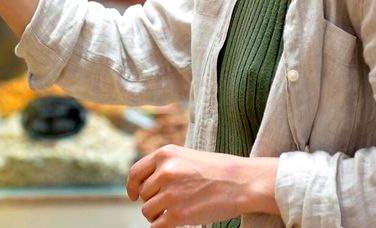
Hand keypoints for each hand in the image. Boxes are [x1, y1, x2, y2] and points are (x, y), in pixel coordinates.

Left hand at [127, 144, 278, 227]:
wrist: (243, 182)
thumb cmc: (219, 171)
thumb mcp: (187, 157)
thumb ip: (165, 166)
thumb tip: (145, 184)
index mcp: (165, 154)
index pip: (135, 172)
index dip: (131, 186)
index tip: (133, 195)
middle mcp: (164, 172)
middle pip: (143, 194)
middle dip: (153, 200)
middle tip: (171, 202)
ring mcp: (170, 194)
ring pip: (147, 210)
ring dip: (157, 214)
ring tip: (176, 211)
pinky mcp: (177, 215)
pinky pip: (156, 226)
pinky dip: (162, 226)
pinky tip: (175, 222)